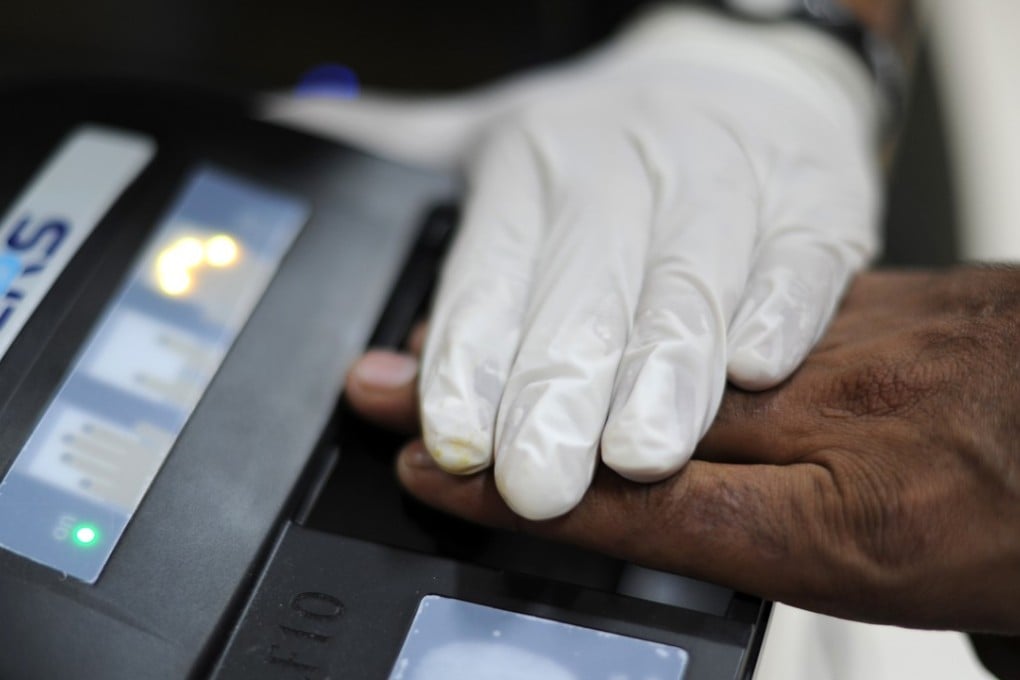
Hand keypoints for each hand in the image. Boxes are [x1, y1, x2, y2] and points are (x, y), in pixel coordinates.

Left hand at [269, 6, 881, 518]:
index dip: (470, 359)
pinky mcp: (812, 205)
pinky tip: (755, 369)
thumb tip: (292, 183)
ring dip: (663, 375)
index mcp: (535, 162)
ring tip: (640, 456)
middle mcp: (625, 171)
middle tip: (540, 482)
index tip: (455, 437)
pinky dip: (779, 313)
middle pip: (586, 294)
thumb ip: (397, 168)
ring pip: (688, 286)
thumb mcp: (487, 136)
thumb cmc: (603, 136)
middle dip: (559, 394)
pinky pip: (801, 261)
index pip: (492, 271)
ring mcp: (723, 185)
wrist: (737, 71)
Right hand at [348, 268, 1019, 632]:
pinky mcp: (861, 283)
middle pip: (629, 408)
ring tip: (439, 338)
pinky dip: (635, 289)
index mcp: (857, 527)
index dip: (524, 502)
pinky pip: (732, 281)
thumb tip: (657, 525)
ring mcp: (847, 337)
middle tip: (391, 398)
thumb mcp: (904, 580)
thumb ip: (776, 545)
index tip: (436, 481)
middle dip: (497, 403)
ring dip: (541, 335)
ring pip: (660, 331)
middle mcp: (842, 416)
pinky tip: (562, 284)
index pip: (647, 513)